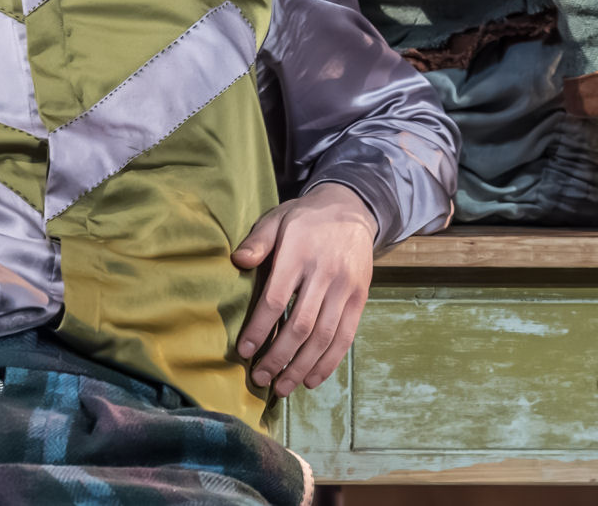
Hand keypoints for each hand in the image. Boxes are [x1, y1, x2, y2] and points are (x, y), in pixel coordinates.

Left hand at [231, 183, 377, 396]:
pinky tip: (312, 379)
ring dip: (302, 366)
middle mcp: (324, 274)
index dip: (260, 328)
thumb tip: (237, 260)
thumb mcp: (277, 219)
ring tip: (283, 387)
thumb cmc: (304, 219)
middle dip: (279, 357)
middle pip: (301, 325)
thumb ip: (258, 241)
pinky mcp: (360, 298)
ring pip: (324, 336)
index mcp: (299, 254)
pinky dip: (329, 362)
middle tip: (260, 378)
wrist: (351, 210)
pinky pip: (345, 336)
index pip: (276, 299)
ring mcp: (345, 288)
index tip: (244, 351)